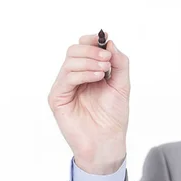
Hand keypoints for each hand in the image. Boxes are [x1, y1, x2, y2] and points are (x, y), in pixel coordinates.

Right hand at [48, 32, 129, 174]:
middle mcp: (74, 77)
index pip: (83, 47)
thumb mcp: (122, 84)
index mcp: (87, 72)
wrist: (107, 141)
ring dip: (89, 61)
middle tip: (107, 59)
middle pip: (73, 50)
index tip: (104, 39)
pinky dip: (82, 73)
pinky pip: (66, 78)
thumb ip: (119, 63)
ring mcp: (64, 87)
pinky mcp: (57, 98)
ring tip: (104, 71)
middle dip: (91, 51)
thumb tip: (110, 43)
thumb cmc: (113, 117)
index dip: (92, 40)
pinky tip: (97, 78)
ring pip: (69, 61)